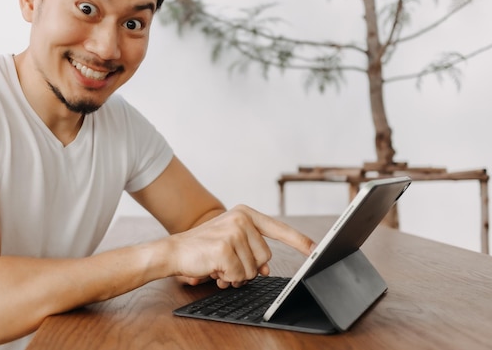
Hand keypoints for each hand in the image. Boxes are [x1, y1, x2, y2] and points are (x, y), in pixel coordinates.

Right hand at [168, 205, 314, 288]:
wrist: (175, 251)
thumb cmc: (204, 247)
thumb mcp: (232, 243)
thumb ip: (252, 251)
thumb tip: (265, 268)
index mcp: (245, 213)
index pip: (278, 228)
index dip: (299, 241)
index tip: (315, 249)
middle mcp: (241, 218)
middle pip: (266, 256)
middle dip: (249, 267)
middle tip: (229, 262)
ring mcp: (233, 232)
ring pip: (253, 269)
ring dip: (237, 274)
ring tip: (220, 264)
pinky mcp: (225, 248)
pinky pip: (239, 276)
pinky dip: (227, 278)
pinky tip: (214, 268)